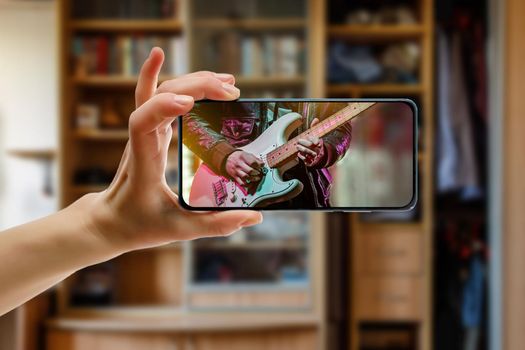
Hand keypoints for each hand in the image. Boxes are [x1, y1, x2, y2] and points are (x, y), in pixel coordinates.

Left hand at [76, 47, 262, 252]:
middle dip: (195, 86)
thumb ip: (216, 224)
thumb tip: (254, 215)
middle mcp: (141, 141)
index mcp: (144, 163)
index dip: (161, 107)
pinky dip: (156, 74)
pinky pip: (150, 97)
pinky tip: (159, 54)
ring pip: (158, 92)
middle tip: (232, 92)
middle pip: (158, 97)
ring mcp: (145, 133)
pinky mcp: (150, 132)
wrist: (111, 220)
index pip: (142, 124)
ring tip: (227, 82)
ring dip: (192, 81)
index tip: (189, 104)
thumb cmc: (139, 225)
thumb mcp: (179, 230)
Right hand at [225, 151, 264, 185]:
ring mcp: (237, 171)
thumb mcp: (247, 154)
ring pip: (245, 177)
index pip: (252, 162)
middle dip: (256, 173)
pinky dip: (247, 185)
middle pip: (249, 170)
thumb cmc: (239, 157)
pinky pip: (241, 183)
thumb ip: (255, 159)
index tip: (261, 166)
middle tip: (259, 172)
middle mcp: (239, 164)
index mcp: (243, 157)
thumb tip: (262, 164)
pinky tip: (250, 184)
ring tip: (256, 178)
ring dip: (253, 179)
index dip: (259, 165)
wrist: (227, 158)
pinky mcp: (235, 177)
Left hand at [297, 118, 324, 166]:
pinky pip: (306, 159)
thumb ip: (314, 127)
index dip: (315, 140)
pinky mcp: (311, 161)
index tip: (315, 142)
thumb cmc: (314, 143)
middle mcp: (318, 149)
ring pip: (308, 152)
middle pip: (311, 145)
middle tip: (298, 141)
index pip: (317, 139)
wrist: (318, 156)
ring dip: (302, 149)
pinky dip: (302, 156)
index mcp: (319, 142)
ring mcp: (314, 156)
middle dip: (304, 143)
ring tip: (297, 146)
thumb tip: (316, 119)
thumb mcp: (315, 135)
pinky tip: (299, 154)